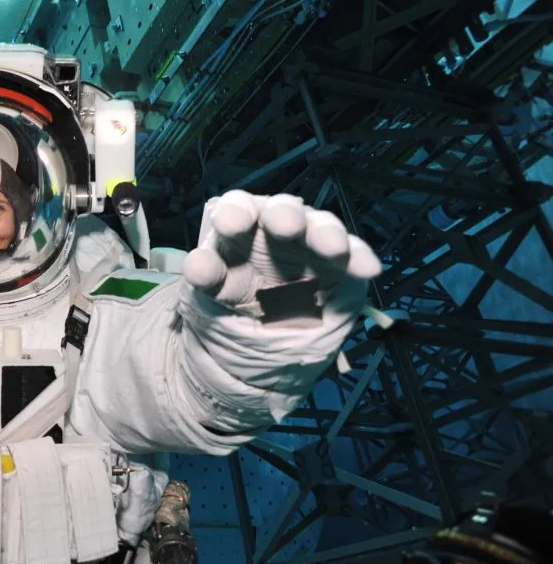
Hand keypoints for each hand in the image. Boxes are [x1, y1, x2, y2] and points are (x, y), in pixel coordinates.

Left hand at [182, 191, 380, 320]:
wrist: (262, 350)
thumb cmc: (234, 310)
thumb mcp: (212, 299)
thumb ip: (208, 280)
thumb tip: (198, 263)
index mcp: (237, 234)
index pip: (235, 212)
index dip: (233, 213)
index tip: (230, 223)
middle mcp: (276, 233)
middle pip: (281, 213)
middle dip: (283, 215)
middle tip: (284, 224)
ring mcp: (311, 249)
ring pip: (321, 230)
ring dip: (326, 234)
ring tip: (330, 247)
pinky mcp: (342, 269)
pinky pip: (354, 258)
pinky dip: (360, 261)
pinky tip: (366, 268)